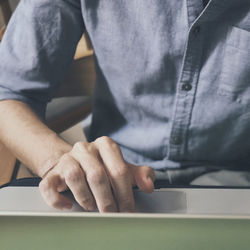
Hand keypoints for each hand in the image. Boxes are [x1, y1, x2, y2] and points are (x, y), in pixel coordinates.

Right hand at [39, 136, 154, 211]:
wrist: (75, 162)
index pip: (119, 170)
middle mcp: (86, 148)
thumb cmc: (102, 167)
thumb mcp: (123, 168)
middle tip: (112, 214)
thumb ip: (139, 175)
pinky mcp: (52, 171)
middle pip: (98, 175)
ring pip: (75, 178)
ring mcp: (68, 158)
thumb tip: (149, 185)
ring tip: (92, 207)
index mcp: (106, 145)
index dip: (125, 194)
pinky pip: (49, 185)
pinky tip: (68, 205)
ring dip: (86, 198)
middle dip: (107, 200)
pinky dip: (57, 199)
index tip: (128, 209)